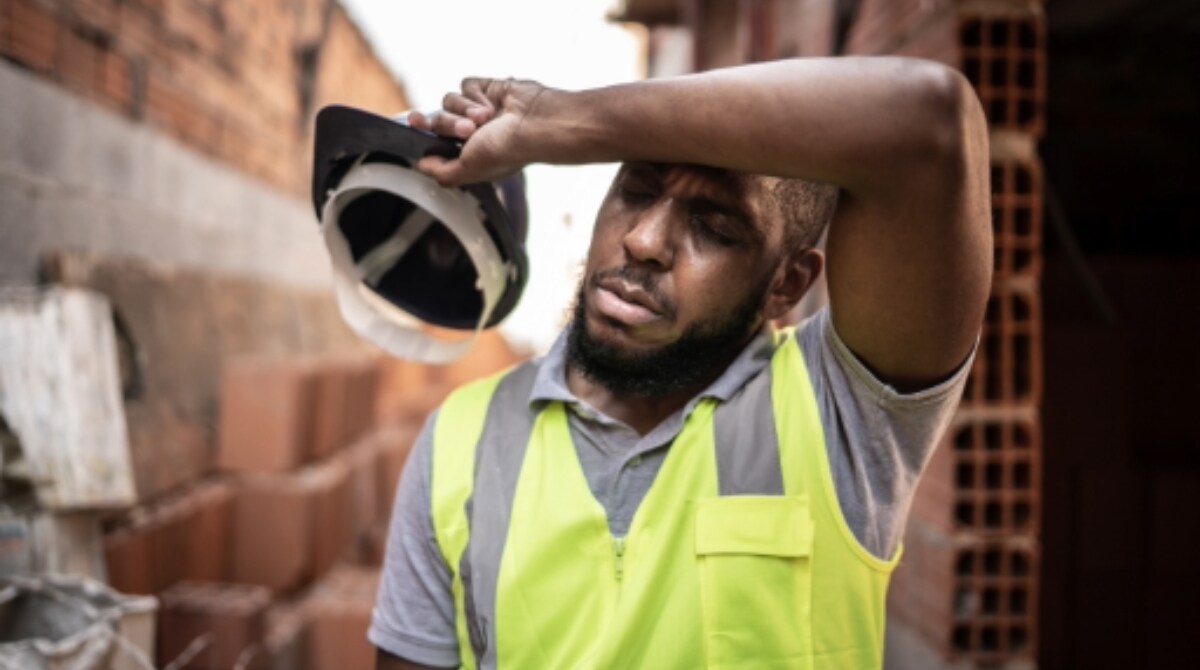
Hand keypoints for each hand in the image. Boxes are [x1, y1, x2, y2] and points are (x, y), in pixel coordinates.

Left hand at [408, 77, 545, 185]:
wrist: (534, 124)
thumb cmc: (508, 150)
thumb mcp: (469, 171)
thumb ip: (442, 173)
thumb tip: (421, 165)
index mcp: (467, 154)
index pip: (434, 140)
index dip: (422, 130)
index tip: (415, 123)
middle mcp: (471, 133)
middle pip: (438, 119)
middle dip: (450, 124)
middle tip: (469, 131)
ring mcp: (478, 109)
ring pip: (449, 100)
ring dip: (465, 110)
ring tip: (485, 119)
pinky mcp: (486, 89)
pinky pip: (466, 85)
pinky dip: (476, 95)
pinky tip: (492, 106)